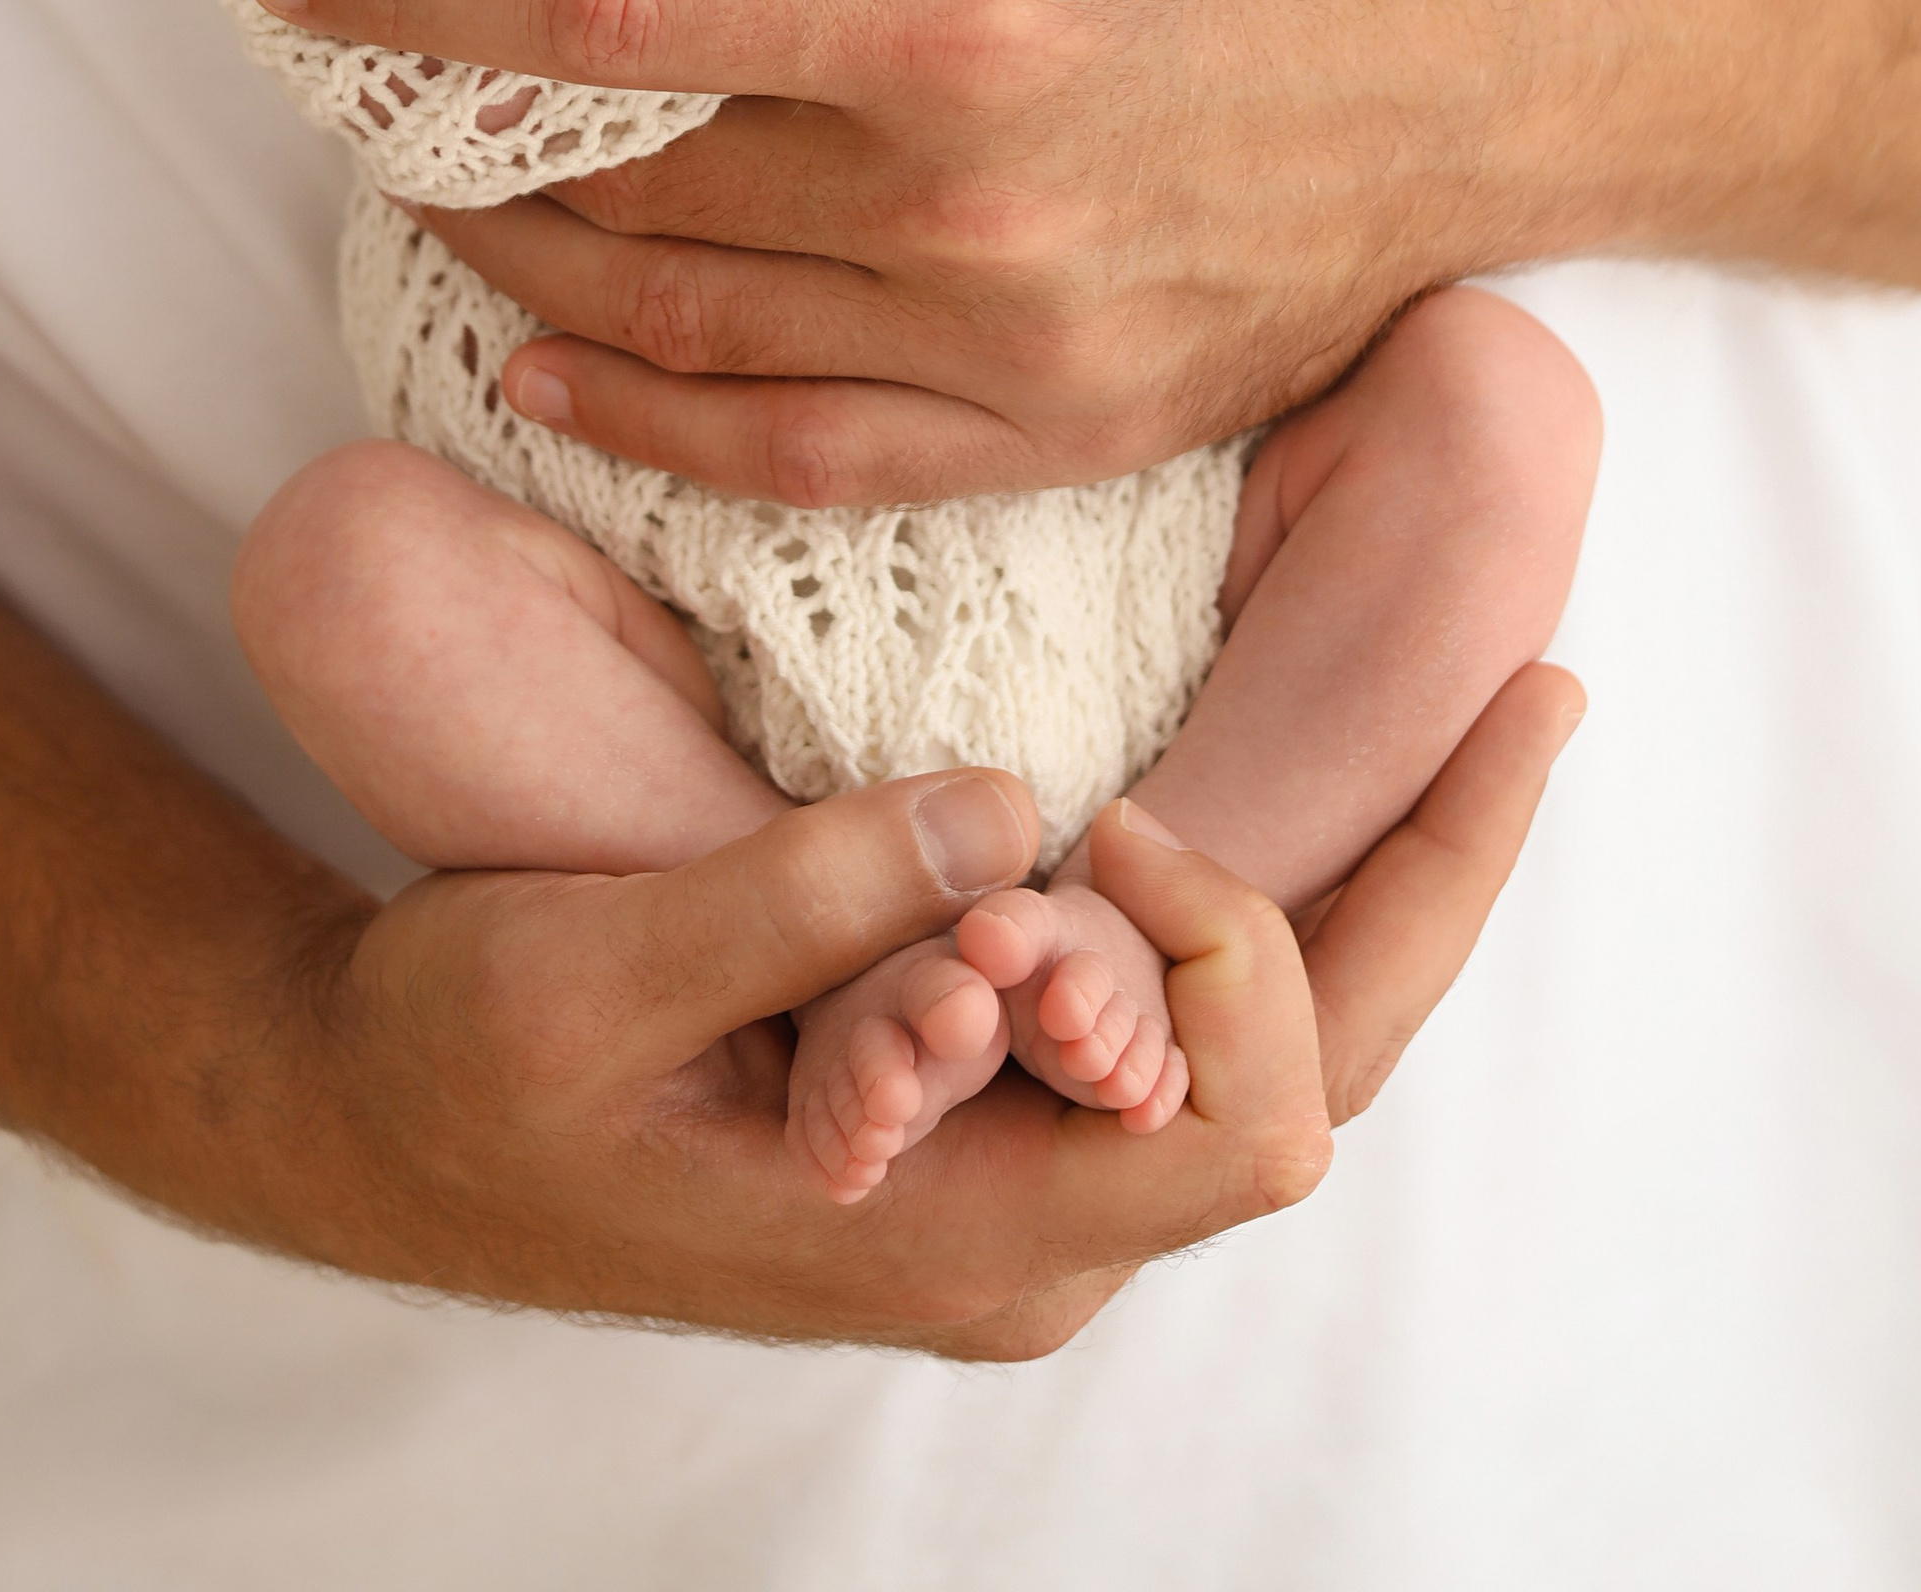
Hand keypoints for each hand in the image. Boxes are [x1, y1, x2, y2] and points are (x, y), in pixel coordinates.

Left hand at [248, 0, 1920, 501]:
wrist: (1531, 46)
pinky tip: (551, 368)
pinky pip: (796, 455)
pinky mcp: (1068, 429)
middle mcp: (964, 206)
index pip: (588, 19)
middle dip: (449, 125)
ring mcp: (1017, 346)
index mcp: (953, 13)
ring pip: (676, 327)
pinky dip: (645, 419)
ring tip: (439, 195)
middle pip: (611, 183)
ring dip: (519, 264)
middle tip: (367, 66)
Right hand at [280, 675, 1580, 1351]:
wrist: (382, 1132)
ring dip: (1382, 882)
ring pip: (1281, 1051)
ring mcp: (1021, 1175)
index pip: (1240, 1129)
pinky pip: (1190, 1018)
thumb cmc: (467, 1066)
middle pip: (1320, 1079)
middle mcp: (1031, 1232)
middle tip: (1538, 684)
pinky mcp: (993, 1105)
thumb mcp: (591, 976)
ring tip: (1494, 701)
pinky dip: (1279, 891)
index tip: (1108, 807)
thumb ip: (799, 902)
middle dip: (1433, 881)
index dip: (1226, 951)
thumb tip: (1005, 806)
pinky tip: (1330, 771)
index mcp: (958, 1236)